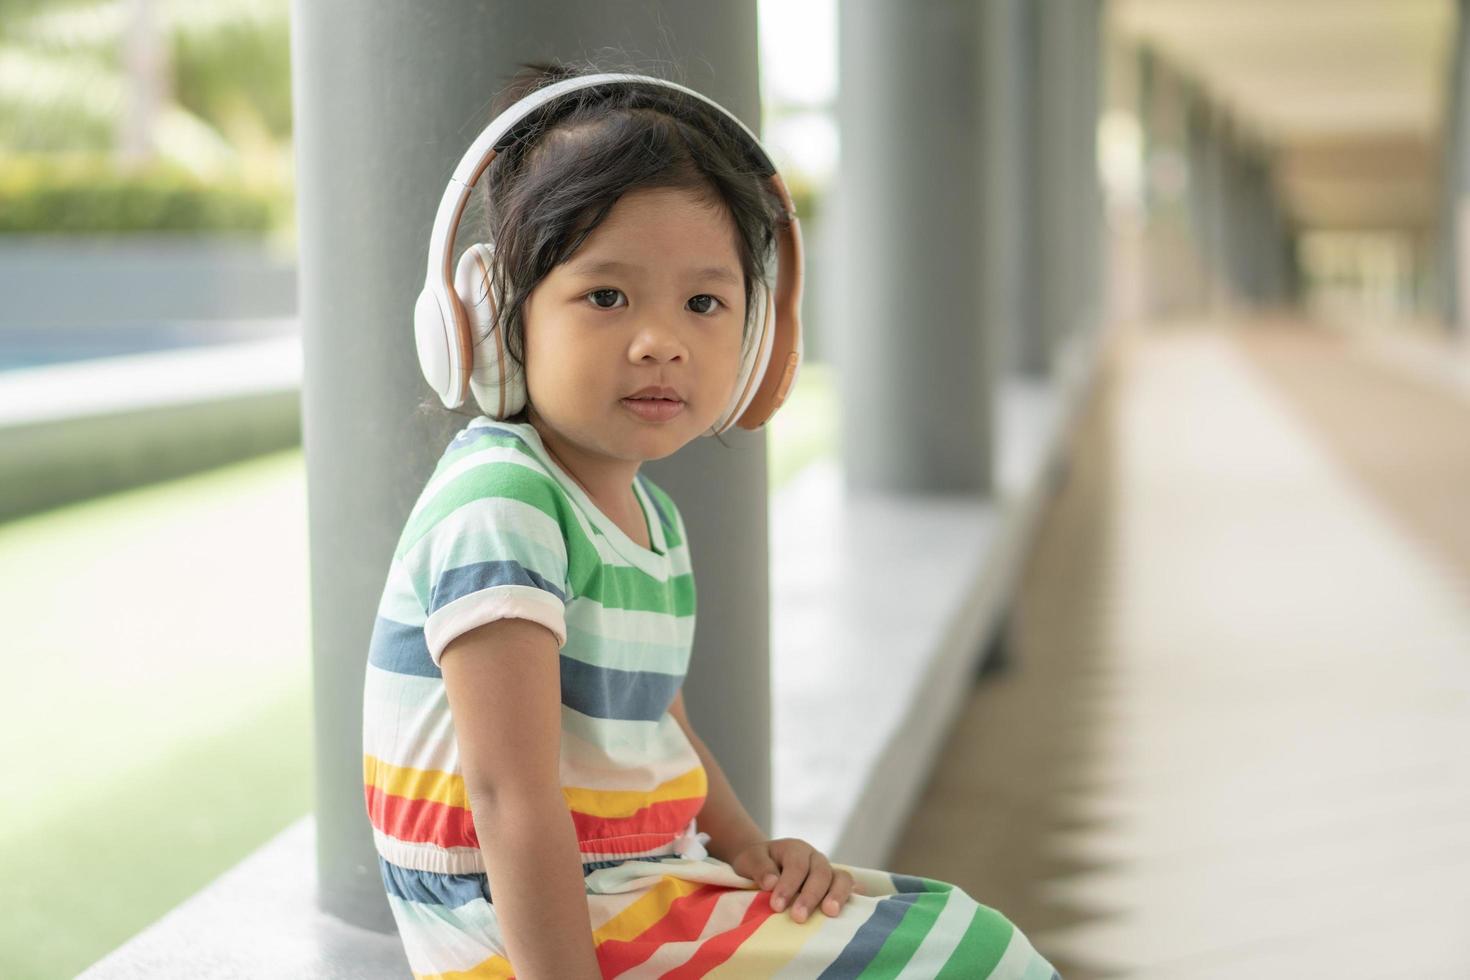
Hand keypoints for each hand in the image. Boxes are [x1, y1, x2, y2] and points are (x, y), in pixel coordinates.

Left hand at [728, 837, 858, 922]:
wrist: (764, 864)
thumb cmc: (757, 864)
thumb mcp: (749, 860)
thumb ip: (758, 867)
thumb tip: (771, 882)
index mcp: (795, 849)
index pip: (796, 865)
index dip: (788, 885)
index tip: (776, 906)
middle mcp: (815, 858)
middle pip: (821, 872)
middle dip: (810, 896)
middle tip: (798, 917)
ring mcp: (828, 872)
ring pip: (841, 878)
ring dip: (836, 896)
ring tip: (830, 913)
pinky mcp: (835, 886)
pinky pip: (850, 888)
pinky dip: (854, 896)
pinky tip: (854, 909)